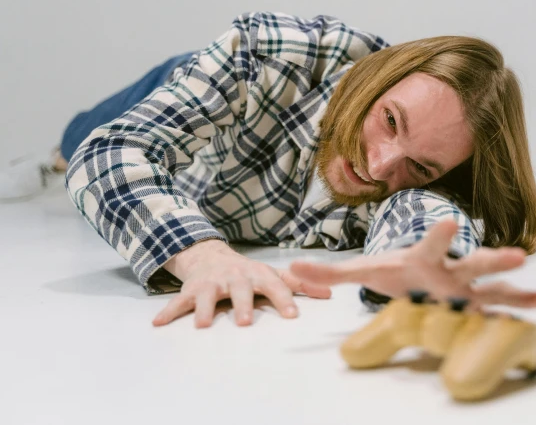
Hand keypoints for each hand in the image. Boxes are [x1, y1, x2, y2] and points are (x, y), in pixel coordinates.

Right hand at [152, 239, 331, 327]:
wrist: (211, 256)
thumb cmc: (248, 272)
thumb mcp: (273, 274)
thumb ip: (299, 285)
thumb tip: (330, 293)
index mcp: (257, 275)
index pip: (274, 286)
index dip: (283, 300)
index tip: (292, 316)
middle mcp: (235, 277)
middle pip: (240, 290)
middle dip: (242, 305)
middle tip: (244, 322)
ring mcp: (212, 283)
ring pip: (208, 295)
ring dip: (205, 309)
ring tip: (204, 325)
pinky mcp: (192, 290)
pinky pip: (179, 301)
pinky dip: (169, 311)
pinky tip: (158, 323)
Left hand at [290, 220, 535, 308]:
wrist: (415, 274)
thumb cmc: (392, 272)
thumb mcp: (363, 272)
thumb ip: (331, 273)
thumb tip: (292, 269)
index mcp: (422, 259)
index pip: (430, 244)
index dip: (439, 235)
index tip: (453, 220)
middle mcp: (448, 270)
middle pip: (471, 263)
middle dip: (492, 259)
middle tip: (517, 255)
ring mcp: (464, 288)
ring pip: (491, 286)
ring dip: (514, 290)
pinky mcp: (471, 307)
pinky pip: (497, 309)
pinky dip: (517, 311)